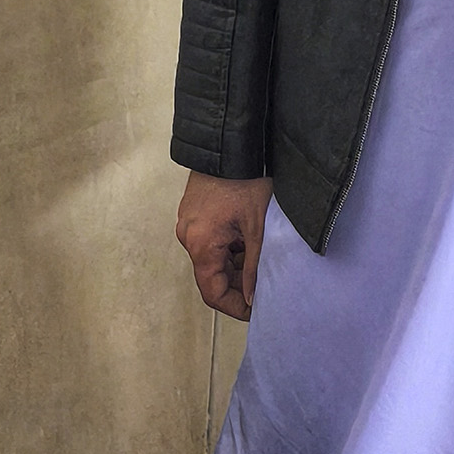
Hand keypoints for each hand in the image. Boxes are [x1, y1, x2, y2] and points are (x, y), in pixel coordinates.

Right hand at [175, 172, 271, 319]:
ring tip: (260, 259)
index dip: (235, 306)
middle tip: (265, 285)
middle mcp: (188, 236)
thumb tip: (252, 298)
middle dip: (237, 285)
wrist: (230, 144)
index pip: (212, 292)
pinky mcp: (193, 213)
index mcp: (201, 244)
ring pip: (211, 259)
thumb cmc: (246, 181)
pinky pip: (209, 242)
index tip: (256, 310)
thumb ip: (253, 267)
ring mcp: (188, 224)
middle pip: (211, 276)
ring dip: (234, 265)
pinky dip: (228, 249)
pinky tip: (248, 241)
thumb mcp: (257, 229)